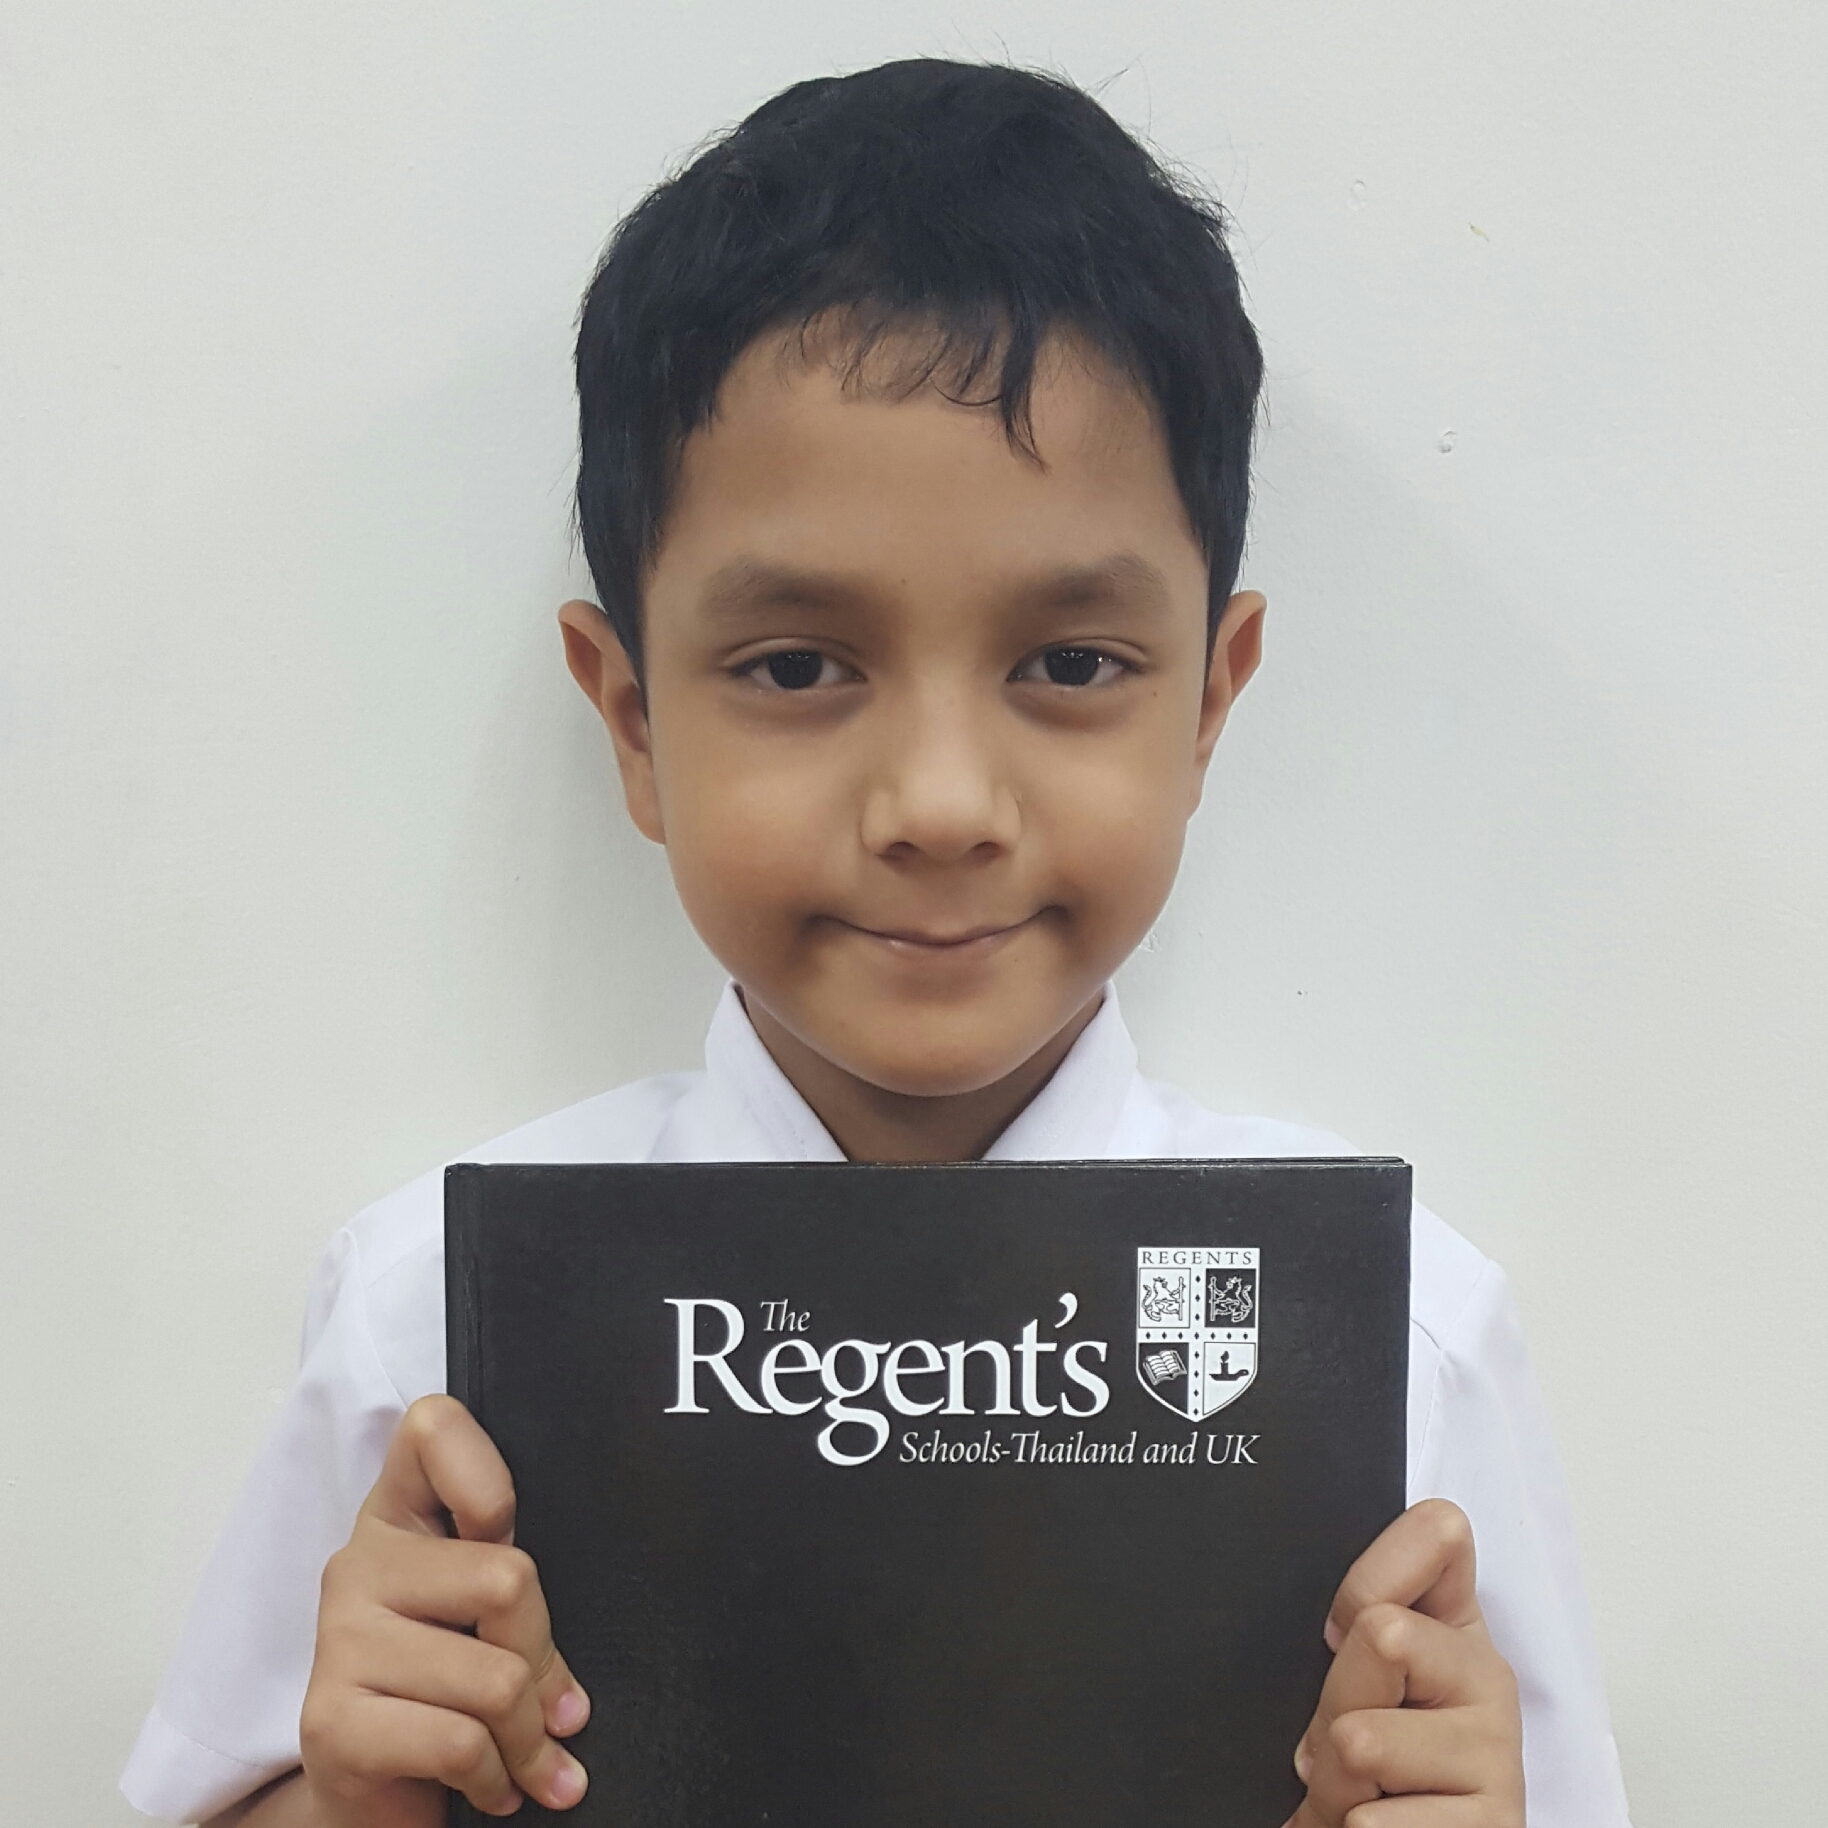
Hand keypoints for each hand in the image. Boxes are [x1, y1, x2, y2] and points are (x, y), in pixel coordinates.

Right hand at [297, 1394, 590, 1824]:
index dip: (487, 1473)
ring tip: (529, 1761)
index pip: (433, 1428)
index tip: (504, 1531)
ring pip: (495, 1676)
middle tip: (553, 1709)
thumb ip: (512, 1602)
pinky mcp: (331, 1721)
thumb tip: (569, 1691)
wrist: (367, 1796)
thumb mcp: (480, 1623)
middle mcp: (359, 1563)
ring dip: (530, 1740)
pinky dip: (498, 1777)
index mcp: (399, 1514)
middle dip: (544, 1660)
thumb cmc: (442, 1690)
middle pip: (507, 1577)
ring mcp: (337, 1640)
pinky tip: (495, 1787)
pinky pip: (459, 1741)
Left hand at [1285, 1498, 1523, 1826]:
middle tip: (1341, 1742)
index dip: (1367, 1577)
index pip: (1439, 1532)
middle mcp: (1487, 1677)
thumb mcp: (1352, 1681)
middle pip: (1379, 1630)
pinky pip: (1375, 1819)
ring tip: (1358, 1794)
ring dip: (1334, 1781)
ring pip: (1360, 1736)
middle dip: (1331, 1700)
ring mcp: (1500, 1751)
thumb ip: (1355, 1628)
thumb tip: (1353, 1621)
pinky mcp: (1495, 1823)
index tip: (1343, 1628)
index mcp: (1453, 1625)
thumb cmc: (1364, 1768)